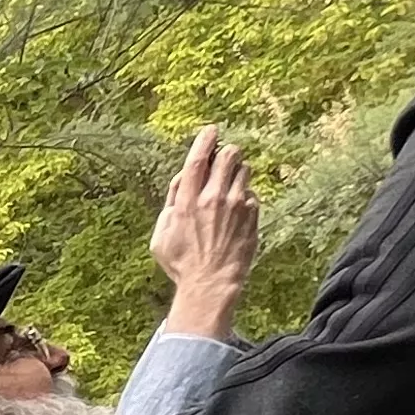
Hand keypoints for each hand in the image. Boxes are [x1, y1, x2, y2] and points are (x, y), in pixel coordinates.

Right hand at [149, 129, 259, 336]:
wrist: (211, 284)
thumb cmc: (182, 263)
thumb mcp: (161, 235)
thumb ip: (171, 202)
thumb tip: (181, 179)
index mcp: (188, 201)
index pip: (198, 158)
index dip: (206, 139)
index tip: (212, 130)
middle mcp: (214, 198)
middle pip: (228, 155)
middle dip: (227, 152)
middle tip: (224, 159)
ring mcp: (236, 206)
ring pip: (244, 170)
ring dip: (237, 173)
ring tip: (230, 189)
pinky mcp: (252, 215)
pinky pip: (252, 193)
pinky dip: (245, 197)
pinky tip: (236, 213)